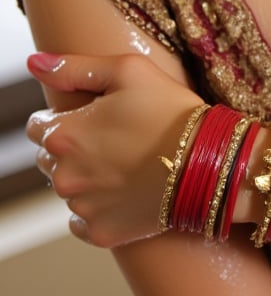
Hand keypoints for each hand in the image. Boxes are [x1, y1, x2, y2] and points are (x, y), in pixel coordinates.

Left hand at [26, 51, 203, 247]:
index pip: (37, 125)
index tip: (96, 114)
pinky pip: (83, 219)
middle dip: (75, 146)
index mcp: (65, 135)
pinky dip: (98, 206)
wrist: (211, 162)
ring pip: (69, 187)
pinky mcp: (101, 233)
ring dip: (88, 175)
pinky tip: (126, 189)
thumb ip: (75, 67)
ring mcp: (82, 208)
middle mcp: (64, 176)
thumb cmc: (171, 110)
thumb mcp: (128, 71)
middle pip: (49, 158)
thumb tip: (35, 62)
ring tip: (128, 161)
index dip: (66, 116)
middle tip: (117, 136)